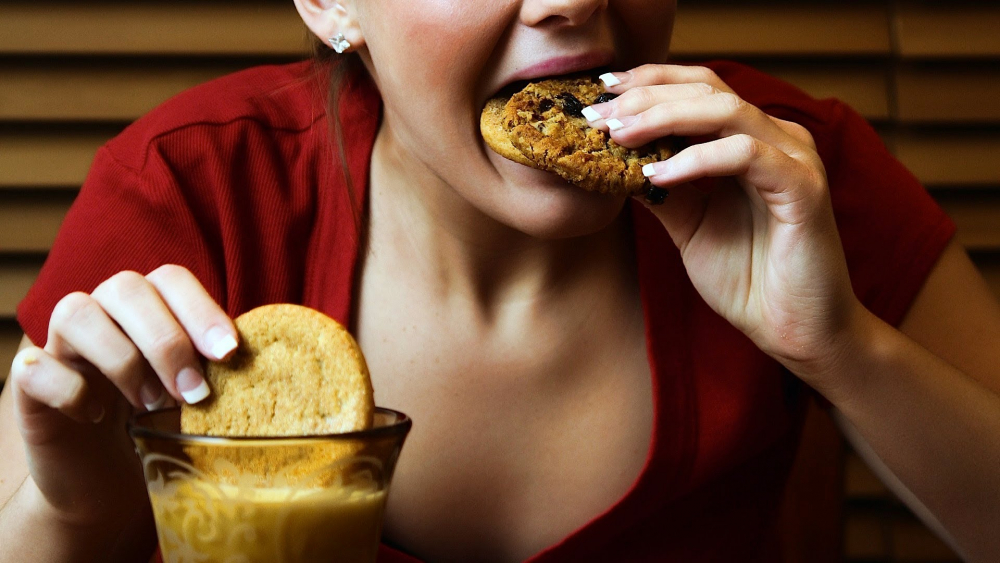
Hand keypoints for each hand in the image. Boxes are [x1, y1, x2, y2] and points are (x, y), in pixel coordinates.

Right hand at [7, 265, 236, 532]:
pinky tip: (97, 415)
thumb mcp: (199, 395)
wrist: (108, 480)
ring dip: (122, 359)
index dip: (201, 309)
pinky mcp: (30, 382)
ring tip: (149, 405)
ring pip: (76, 312)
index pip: (172, 279)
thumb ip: (223, 371)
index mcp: (150, 306)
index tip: (230, 354)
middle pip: (125, 287)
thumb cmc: (162, 426)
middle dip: (166, 340)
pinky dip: (70, 389)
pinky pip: (36, 366)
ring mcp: (62, 343)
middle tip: (193, 395)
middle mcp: (104, 311)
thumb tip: (272, 363)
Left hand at [587, 65, 861, 381]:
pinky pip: (745, 155)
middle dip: (645, 97)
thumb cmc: (747, 279)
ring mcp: (794, 158)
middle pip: (707, 89)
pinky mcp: (803, 187)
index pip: (698, 89)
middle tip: (598, 114)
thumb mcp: (688, 226)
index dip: (648, 84)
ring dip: (665, 118)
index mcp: (751, 140)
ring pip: (726, 111)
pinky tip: (657, 174)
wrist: (792, 331)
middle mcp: (775, 138)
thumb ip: (661, 188)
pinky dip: (697, 160)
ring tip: (620, 136)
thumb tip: (612, 158)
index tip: (599, 94)